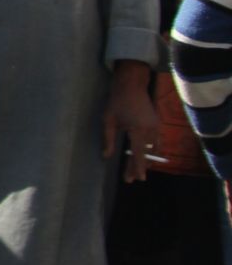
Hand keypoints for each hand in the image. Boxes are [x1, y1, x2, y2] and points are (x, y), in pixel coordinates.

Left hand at [103, 62, 158, 183]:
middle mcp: (150, 130)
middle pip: (146, 155)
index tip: (138, 179)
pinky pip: (157, 143)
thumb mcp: (108, 120)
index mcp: (136, 129)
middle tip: (132, 179)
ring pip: (153, 150)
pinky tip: (146, 157)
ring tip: (136, 170)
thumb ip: (108, 139)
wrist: (132, 86)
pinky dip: (152, 152)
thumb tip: (106, 157)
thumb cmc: (117, 102)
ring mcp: (156, 127)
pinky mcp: (158, 124)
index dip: (137, 167)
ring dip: (146, 160)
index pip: (138, 153)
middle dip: (139, 167)